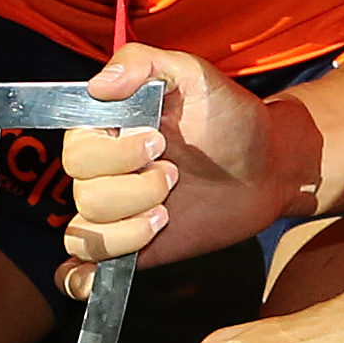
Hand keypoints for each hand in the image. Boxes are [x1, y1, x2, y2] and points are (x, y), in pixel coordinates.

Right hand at [55, 39, 286, 278]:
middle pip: (83, 193)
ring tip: (168, 212)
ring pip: (85, 235)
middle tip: (175, 175)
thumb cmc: (231, 119)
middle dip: (135, 188)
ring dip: (129, 229)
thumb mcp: (195, 74)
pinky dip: (78, 279)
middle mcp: (102, 171)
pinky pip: (78, 271)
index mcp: (106, 130)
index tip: (159, 142)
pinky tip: (96, 280)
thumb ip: (145, 62)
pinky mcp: (129, 248)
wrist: (267, 168)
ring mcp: (114, 212)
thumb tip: (98, 84)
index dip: (115, 154)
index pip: (76, 150)